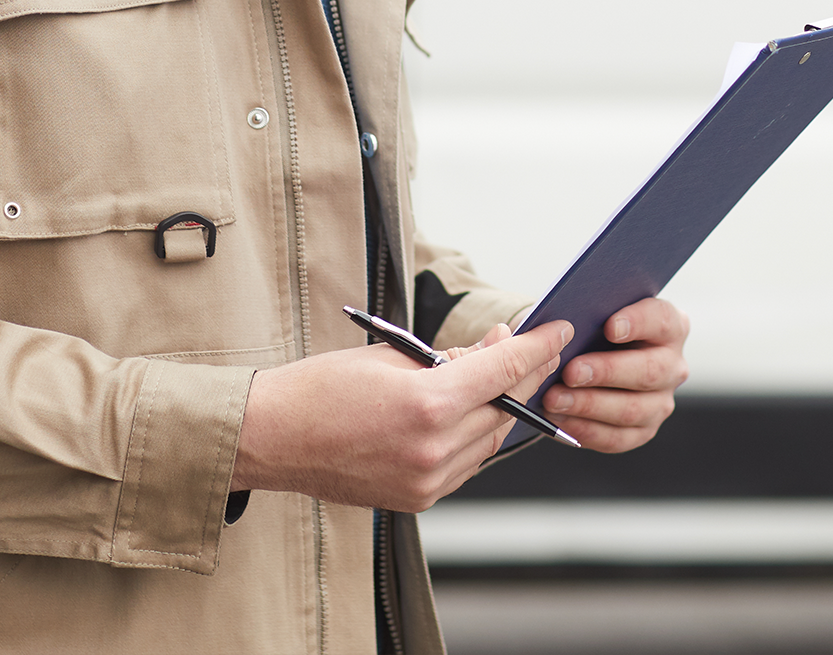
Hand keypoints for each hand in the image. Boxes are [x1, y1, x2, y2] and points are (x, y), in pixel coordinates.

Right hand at [230, 319, 572, 511]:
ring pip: (489, 440)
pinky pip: (466, 464)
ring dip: (494, 407)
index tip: (559, 332)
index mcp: (427, 403)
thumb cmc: (322, 386)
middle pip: (502, 408)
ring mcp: (429, 480)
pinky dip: (470, 437)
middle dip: (516, 374)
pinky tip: (458, 414)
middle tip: (515, 345)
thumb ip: (448, 358)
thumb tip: (492, 352)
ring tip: (480, 377)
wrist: (274, 437)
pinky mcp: (419, 500)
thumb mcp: (389, 356)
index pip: (501, 371)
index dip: (536, 348)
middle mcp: (435, 448)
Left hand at [541, 296, 689, 452]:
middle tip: (571, 372)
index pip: (661, 319)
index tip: (609, 327)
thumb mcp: (594, 310)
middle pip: (649, 371)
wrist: (591, 354)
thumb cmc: (593, 325)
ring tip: (554, 399)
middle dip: (606, 372)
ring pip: (632, 409)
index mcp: (668, 325)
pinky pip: (618, 437)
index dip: (637, 323)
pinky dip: (586, 429)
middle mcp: (672, 365)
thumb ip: (590, 311)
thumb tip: (564, 324)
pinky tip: (560, 418)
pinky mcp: (644, 430)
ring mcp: (661, 401)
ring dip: (590, 405)